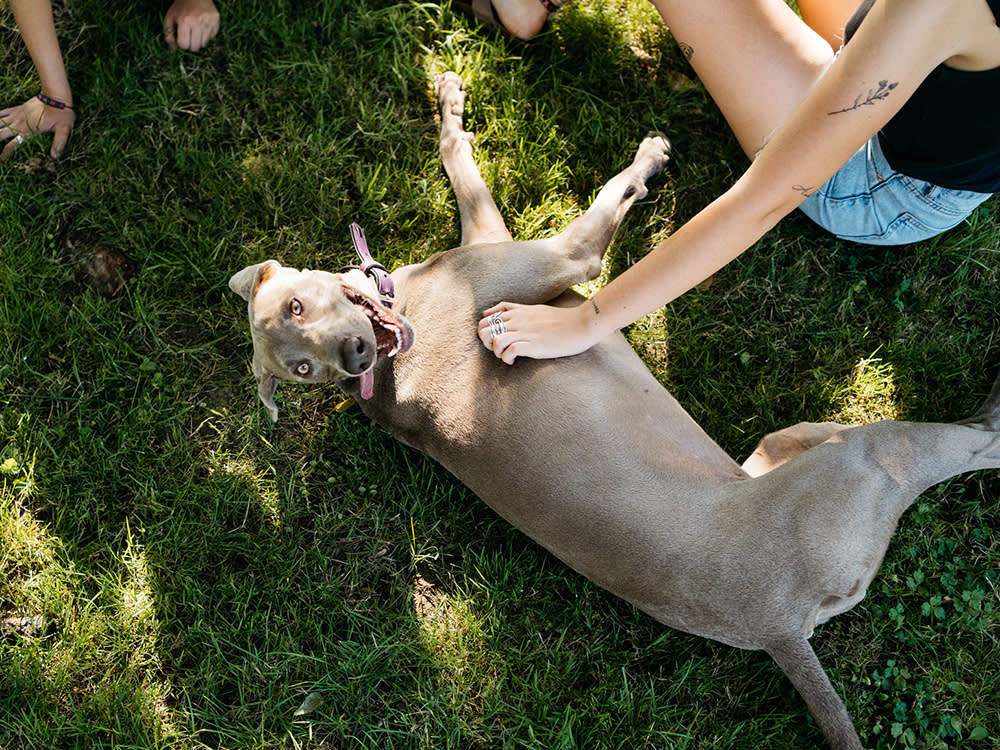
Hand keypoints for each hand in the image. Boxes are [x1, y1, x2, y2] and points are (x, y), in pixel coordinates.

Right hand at [0, 94, 74, 160]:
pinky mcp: (16, 109)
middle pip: (0, 134)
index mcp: (28, 132)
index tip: (2, 160)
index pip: (12, 145)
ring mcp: (16, 115)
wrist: (55, 97)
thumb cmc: (62, 115)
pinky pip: (1, 112)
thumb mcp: (64, 130)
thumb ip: (59, 143)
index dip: (5, 154)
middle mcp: (18, 124)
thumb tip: (55, 156)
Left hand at [163, 0, 219, 51]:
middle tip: (189, 37)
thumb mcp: (170, 17)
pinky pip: (212, 37)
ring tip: (196, 31)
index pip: (184, 45)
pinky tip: (203, 26)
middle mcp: (198, 22)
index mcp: (184, 21)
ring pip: (204, 44)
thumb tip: (172, 50)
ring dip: (199, 40)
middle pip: (195, 47)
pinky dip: (207, 35)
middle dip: (190, 45)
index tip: (181, 38)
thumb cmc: (181, 6)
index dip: (181, 43)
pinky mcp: (216, 21)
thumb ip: (168, 34)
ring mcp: (208, 22)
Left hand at [478, 300, 601, 363]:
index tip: (494, 341)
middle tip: (498, 350)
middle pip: (484, 330)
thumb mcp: (532, 308)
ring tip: (506, 356)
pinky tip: (513, 361)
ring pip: (495, 341)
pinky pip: (509, 351)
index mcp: (516, 312)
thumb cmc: (559, 319)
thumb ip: (510, 309)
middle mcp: (518, 321)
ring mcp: (525, 333)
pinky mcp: (534, 345)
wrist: (582, 324)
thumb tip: (487, 313)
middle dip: (486, 343)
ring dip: (496, 352)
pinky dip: (507, 359)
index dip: (484, 333)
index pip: (485, 320)